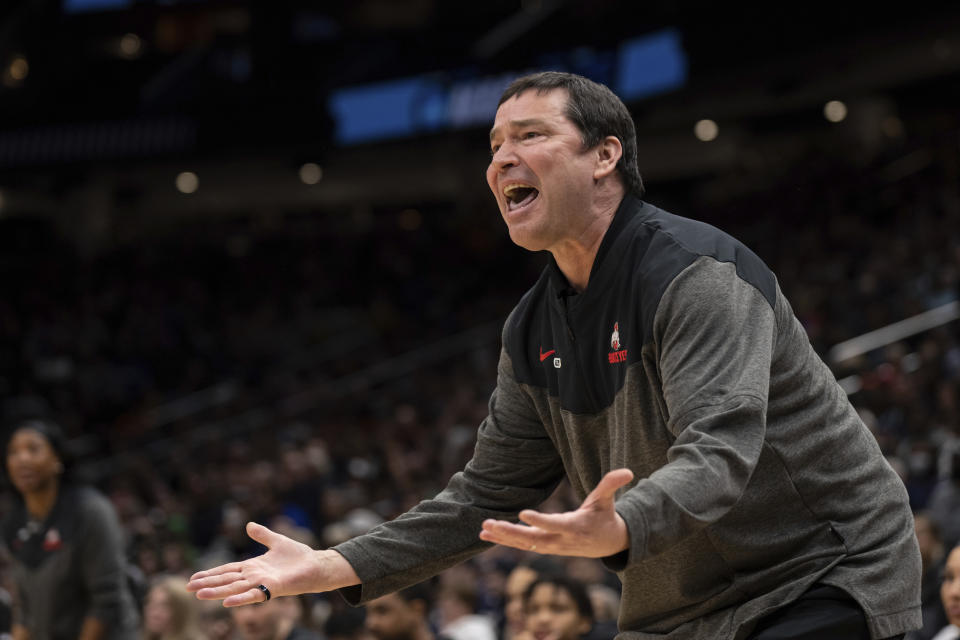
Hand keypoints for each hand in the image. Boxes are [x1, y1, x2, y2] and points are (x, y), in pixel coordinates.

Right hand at [186, 522, 359, 605]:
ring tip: (199, 595)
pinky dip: (240, 599)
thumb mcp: (277, 541)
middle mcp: (254, 576)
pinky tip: (226, 603)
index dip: (211, 573)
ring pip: (235, 588)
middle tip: (188, 588)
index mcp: (253, 566)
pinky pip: (254, 594)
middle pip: (226, 580)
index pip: (227, 570)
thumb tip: (249, 524)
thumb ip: (263, 534)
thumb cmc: (298, 556)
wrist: (317, 565)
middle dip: (208, 584)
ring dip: (218, 592)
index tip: (193, 577)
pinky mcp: (273, 588)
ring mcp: (262, 583)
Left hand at [479, 468, 633, 557]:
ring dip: (503, 537)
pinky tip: (485, 535)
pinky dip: (504, 541)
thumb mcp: (607, 501)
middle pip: (533, 539)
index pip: (555, 525)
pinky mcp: (545, 547)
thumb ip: (612, 485)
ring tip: (483, 529)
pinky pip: (522, 546)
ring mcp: (551, 546)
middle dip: (511, 533)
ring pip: (524, 544)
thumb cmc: (605, 517)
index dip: (540, 521)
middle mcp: (560, 540)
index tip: (523, 514)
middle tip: (490, 524)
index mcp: (575, 527)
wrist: (608, 544)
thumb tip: (628, 471)